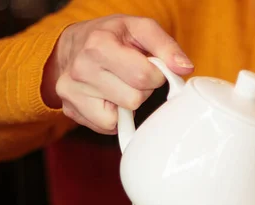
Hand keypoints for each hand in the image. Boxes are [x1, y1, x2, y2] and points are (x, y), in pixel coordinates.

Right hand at [41, 14, 193, 133]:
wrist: (71, 45)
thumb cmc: (110, 36)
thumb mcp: (139, 28)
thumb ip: (166, 46)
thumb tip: (184, 68)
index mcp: (99, 45)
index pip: (144, 76)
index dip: (156, 75)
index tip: (149, 67)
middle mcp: (81, 69)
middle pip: (134, 99)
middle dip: (141, 89)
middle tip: (131, 75)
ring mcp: (73, 92)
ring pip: (121, 117)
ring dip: (128, 104)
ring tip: (119, 85)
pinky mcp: (71, 110)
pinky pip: (107, 127)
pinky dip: (115, 116)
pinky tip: (109, 99)